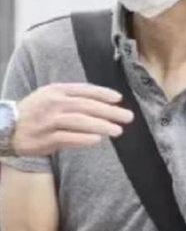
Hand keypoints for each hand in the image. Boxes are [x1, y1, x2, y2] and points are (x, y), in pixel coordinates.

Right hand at [13, 83, 133, 156]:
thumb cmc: (35, 113)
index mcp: (56, 91)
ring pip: (79, 121)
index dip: (103, 94)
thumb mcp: (50, 97)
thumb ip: (73, 98)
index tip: (119, 99)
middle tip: (128, 117)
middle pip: (86, 106)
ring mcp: (48, 121)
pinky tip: (98, 140)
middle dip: (109, 111)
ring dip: (101, 125)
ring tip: (118, 130)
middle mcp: (53, 103)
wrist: (7, 128)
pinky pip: (68, 138)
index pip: (84, 90)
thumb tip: (102, 105)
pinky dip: (84, 139)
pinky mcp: (45, 138)